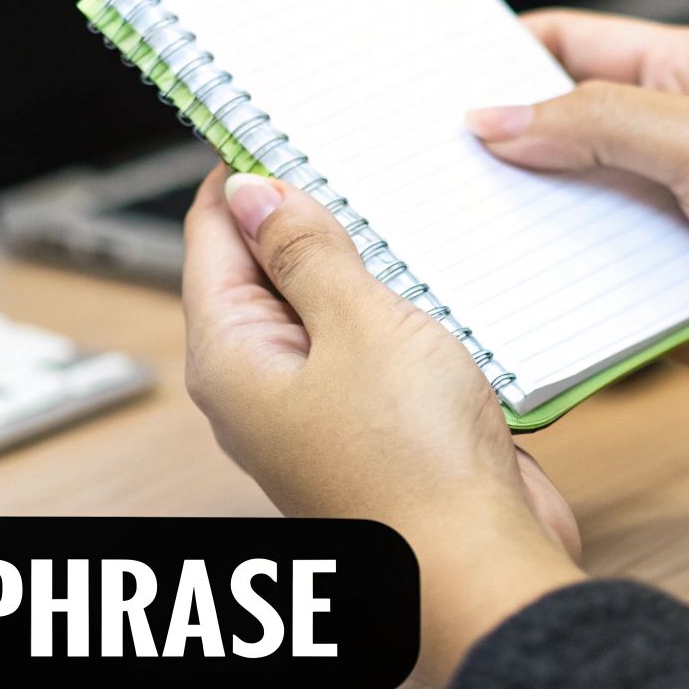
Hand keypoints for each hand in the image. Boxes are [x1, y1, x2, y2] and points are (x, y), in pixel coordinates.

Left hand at [181, 165, 583, 679]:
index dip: (235, 176)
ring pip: (328, 308)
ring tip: (401, 205)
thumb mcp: (358, 325)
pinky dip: (399, 308)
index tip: (268, 119)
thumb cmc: (412, 470)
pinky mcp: (376, 427)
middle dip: (305, 213)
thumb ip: (307, 255)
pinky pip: (374, 346)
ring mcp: (319, 410)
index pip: (209, 239)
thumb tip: (255, 196)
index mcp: (230, 360)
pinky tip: (438, 277)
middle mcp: (263, 387)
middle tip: (347, 151)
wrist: (478, 570)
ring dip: (362, 262)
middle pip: (264, 271)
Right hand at [467, 10, 688, 532]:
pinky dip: (551, 297)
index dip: (500, 54)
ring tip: (443, 230)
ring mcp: (664, 225)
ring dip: (518, 228)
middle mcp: (672, 148)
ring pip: (562, 218)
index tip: (426, 74)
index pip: (573, 47)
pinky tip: (505, 299)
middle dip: (493, 149)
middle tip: (415, 162)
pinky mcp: (661, 300)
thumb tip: (497, 117)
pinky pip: (586, 293)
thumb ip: (601, 127)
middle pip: (553, 136)